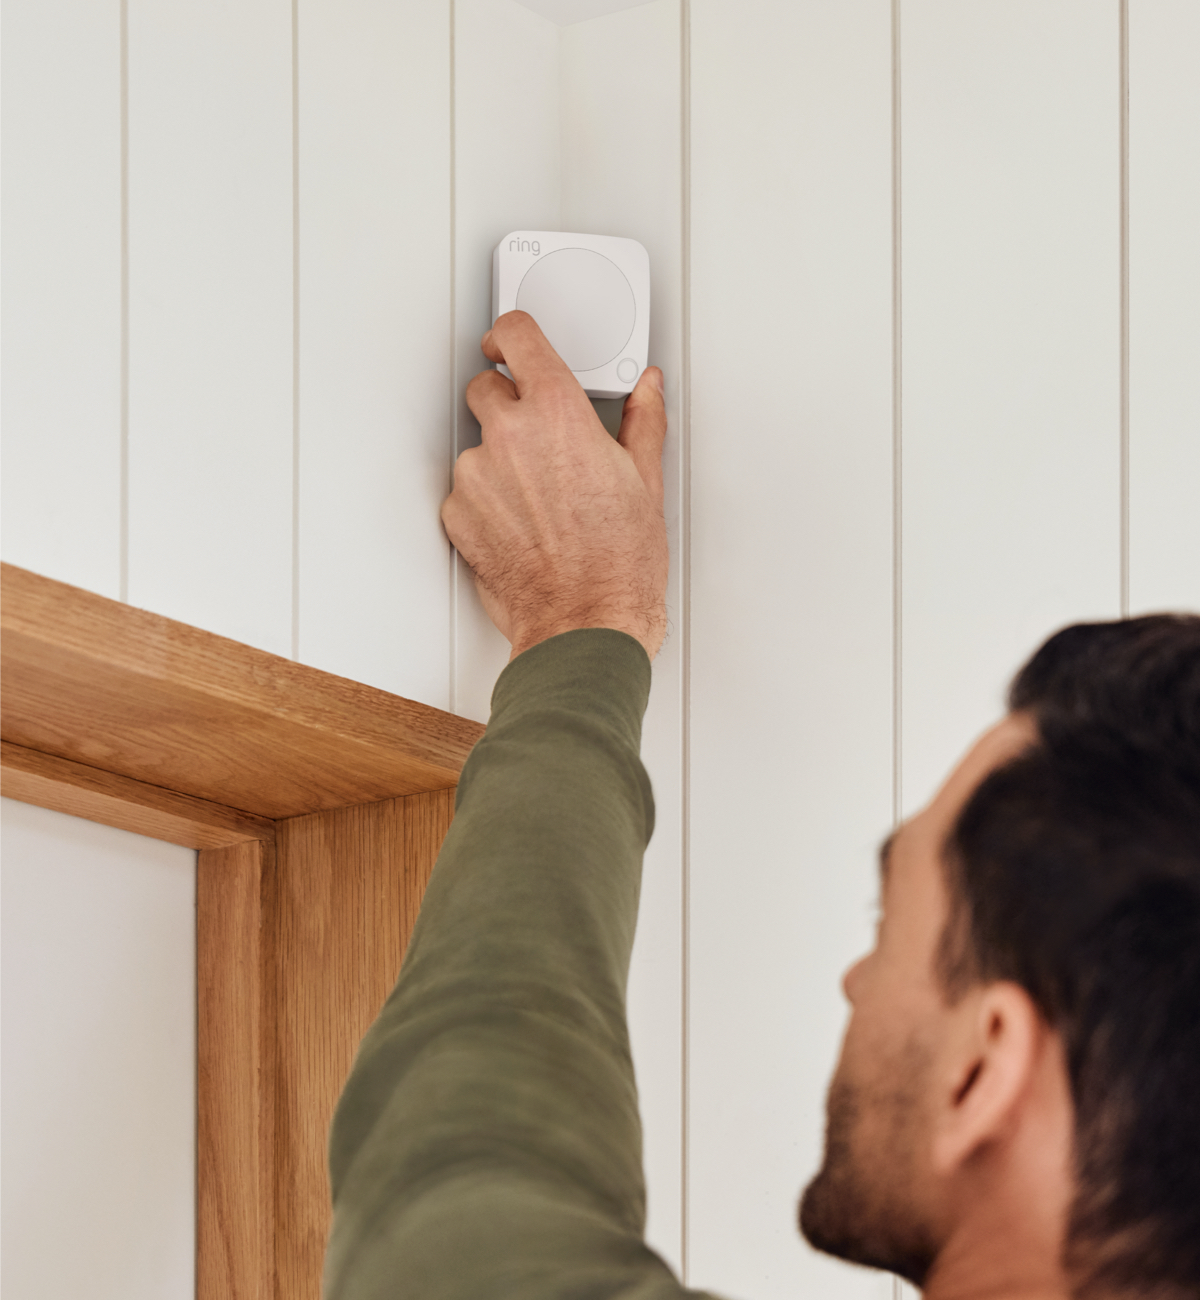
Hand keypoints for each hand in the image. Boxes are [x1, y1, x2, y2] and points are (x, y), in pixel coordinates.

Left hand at [441, 311, 667, 660]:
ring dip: (499, 461)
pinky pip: (465, 492)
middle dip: (508, 402)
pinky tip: (522, 525)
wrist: (584, 623)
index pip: (517, 335)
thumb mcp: (646, 481)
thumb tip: (647, 391)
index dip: (511, 334)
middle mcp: (509, 436)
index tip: (511, 343)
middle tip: (539, 436)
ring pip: (476, 446)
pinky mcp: (457, 515)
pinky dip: (485, 501)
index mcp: (558, 412)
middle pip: (485, 387)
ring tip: (540, 500)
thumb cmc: (618, 563)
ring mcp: (476, 476)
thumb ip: (641, 421)